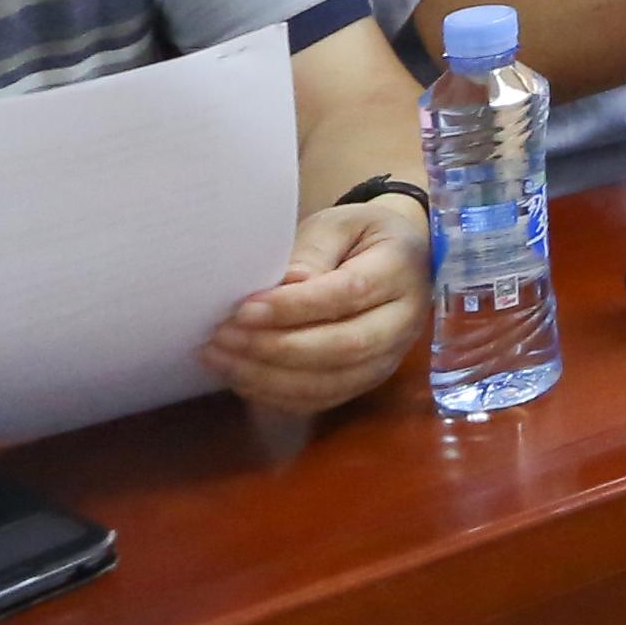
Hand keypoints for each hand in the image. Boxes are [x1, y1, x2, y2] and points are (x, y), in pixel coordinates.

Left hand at [206, 198, 426, 411]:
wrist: (397, 261)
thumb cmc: (359, 236)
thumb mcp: (336, 225)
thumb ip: (311, 253)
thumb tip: (282, 287)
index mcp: (399, 267)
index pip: (350, 293)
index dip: (296, 307)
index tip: (245, 309)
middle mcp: (404, 319)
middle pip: (344, 346)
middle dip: (276, 347)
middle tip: (223, 337)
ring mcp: (390, 356)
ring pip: (332, 381)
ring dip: (269, 376)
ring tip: (221, 358)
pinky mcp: (368, 380)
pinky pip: (323, 399)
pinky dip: (278, 395)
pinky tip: (241, 377)